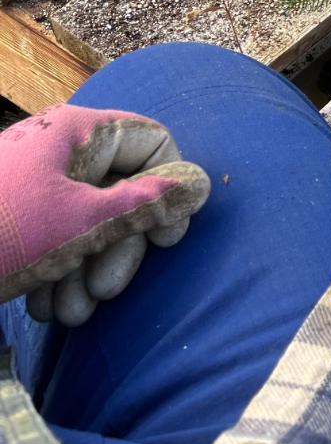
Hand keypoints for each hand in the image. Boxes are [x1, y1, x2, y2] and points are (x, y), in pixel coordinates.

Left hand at [0, 105, 209, 326]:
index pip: (153, 142)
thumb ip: (146, 205)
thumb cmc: (0, 237)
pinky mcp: (14, 218)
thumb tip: (199, 186)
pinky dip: (59, 273)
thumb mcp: (80, 225)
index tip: (165, 240)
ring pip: (90, 221)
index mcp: (78, 132)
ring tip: (67, 311)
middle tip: (106, 290)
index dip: (168, 190)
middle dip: (119, 247)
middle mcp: (59, 149)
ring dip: (88, 270)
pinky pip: (57, 237)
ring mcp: (34, 183)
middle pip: (123, 188)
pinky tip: (43, 306)